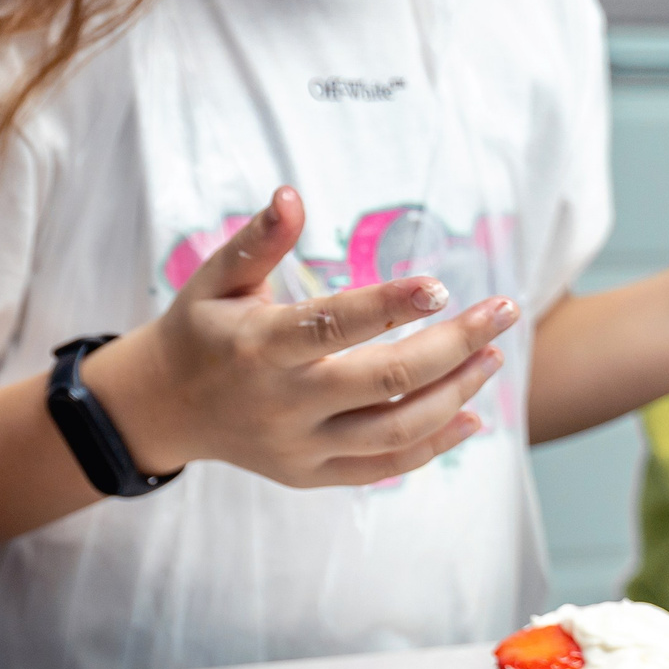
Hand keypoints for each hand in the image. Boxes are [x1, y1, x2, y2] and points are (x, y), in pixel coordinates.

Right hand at [83, 187, 519, 487]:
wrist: (165, 407)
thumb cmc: (201, 329)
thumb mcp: (216, 278)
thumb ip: (259, 240)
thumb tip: (292, 194)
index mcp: (258, 347)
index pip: (334, 325)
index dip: (391, 305)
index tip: (442, 285)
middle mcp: (281, 402)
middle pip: (386, 380)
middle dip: (456, 345)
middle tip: (503, 311)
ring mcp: (297, 445)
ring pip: (395, 430)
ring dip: (457, 394)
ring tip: (493, 357)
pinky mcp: (308, 474)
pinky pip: (383, 467)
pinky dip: (433, 445)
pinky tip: (471, 415)